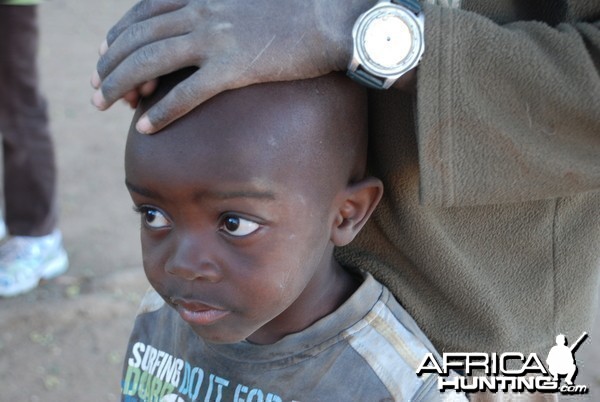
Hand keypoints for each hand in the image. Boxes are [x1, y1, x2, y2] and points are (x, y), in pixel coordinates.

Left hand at [92, 0, 370, 133]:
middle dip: (109, 65)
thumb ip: (218, 10)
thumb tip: (201, 29)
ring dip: (121, 85)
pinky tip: (144, 126)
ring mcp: (216, 38)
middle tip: (94, 90)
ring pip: (151, 61)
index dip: (117, 37)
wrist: (330, 17)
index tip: (104, 58)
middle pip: (138, 38)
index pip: (142, 13)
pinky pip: (187, 92)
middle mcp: (202, 11)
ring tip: (103, 106)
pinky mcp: (234, 66)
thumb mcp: (246, 2)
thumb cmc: (293, 13)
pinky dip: (162, 110)